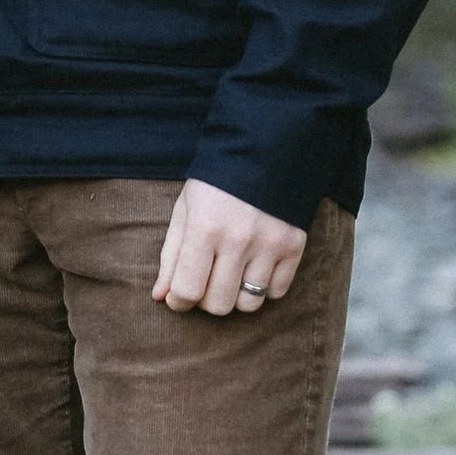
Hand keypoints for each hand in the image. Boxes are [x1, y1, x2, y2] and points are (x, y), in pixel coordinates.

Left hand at [153, 180, 307, 316]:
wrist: (264, 149)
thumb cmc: (215, 183)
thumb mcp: (185, 210)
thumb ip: (171, 255)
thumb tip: (161, 297)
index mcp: (205, 227)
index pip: (187, 290)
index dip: (178, 301)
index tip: (178, 298)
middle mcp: (238, 239)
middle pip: (219, 304)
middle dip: (206, 300)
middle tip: (206, 282)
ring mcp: (270, 244)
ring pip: (249, 304)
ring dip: (236, 296)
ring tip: (232, 275)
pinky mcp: (294, 246)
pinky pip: (277, 292)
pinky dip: (264, 287)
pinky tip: (256, 267)